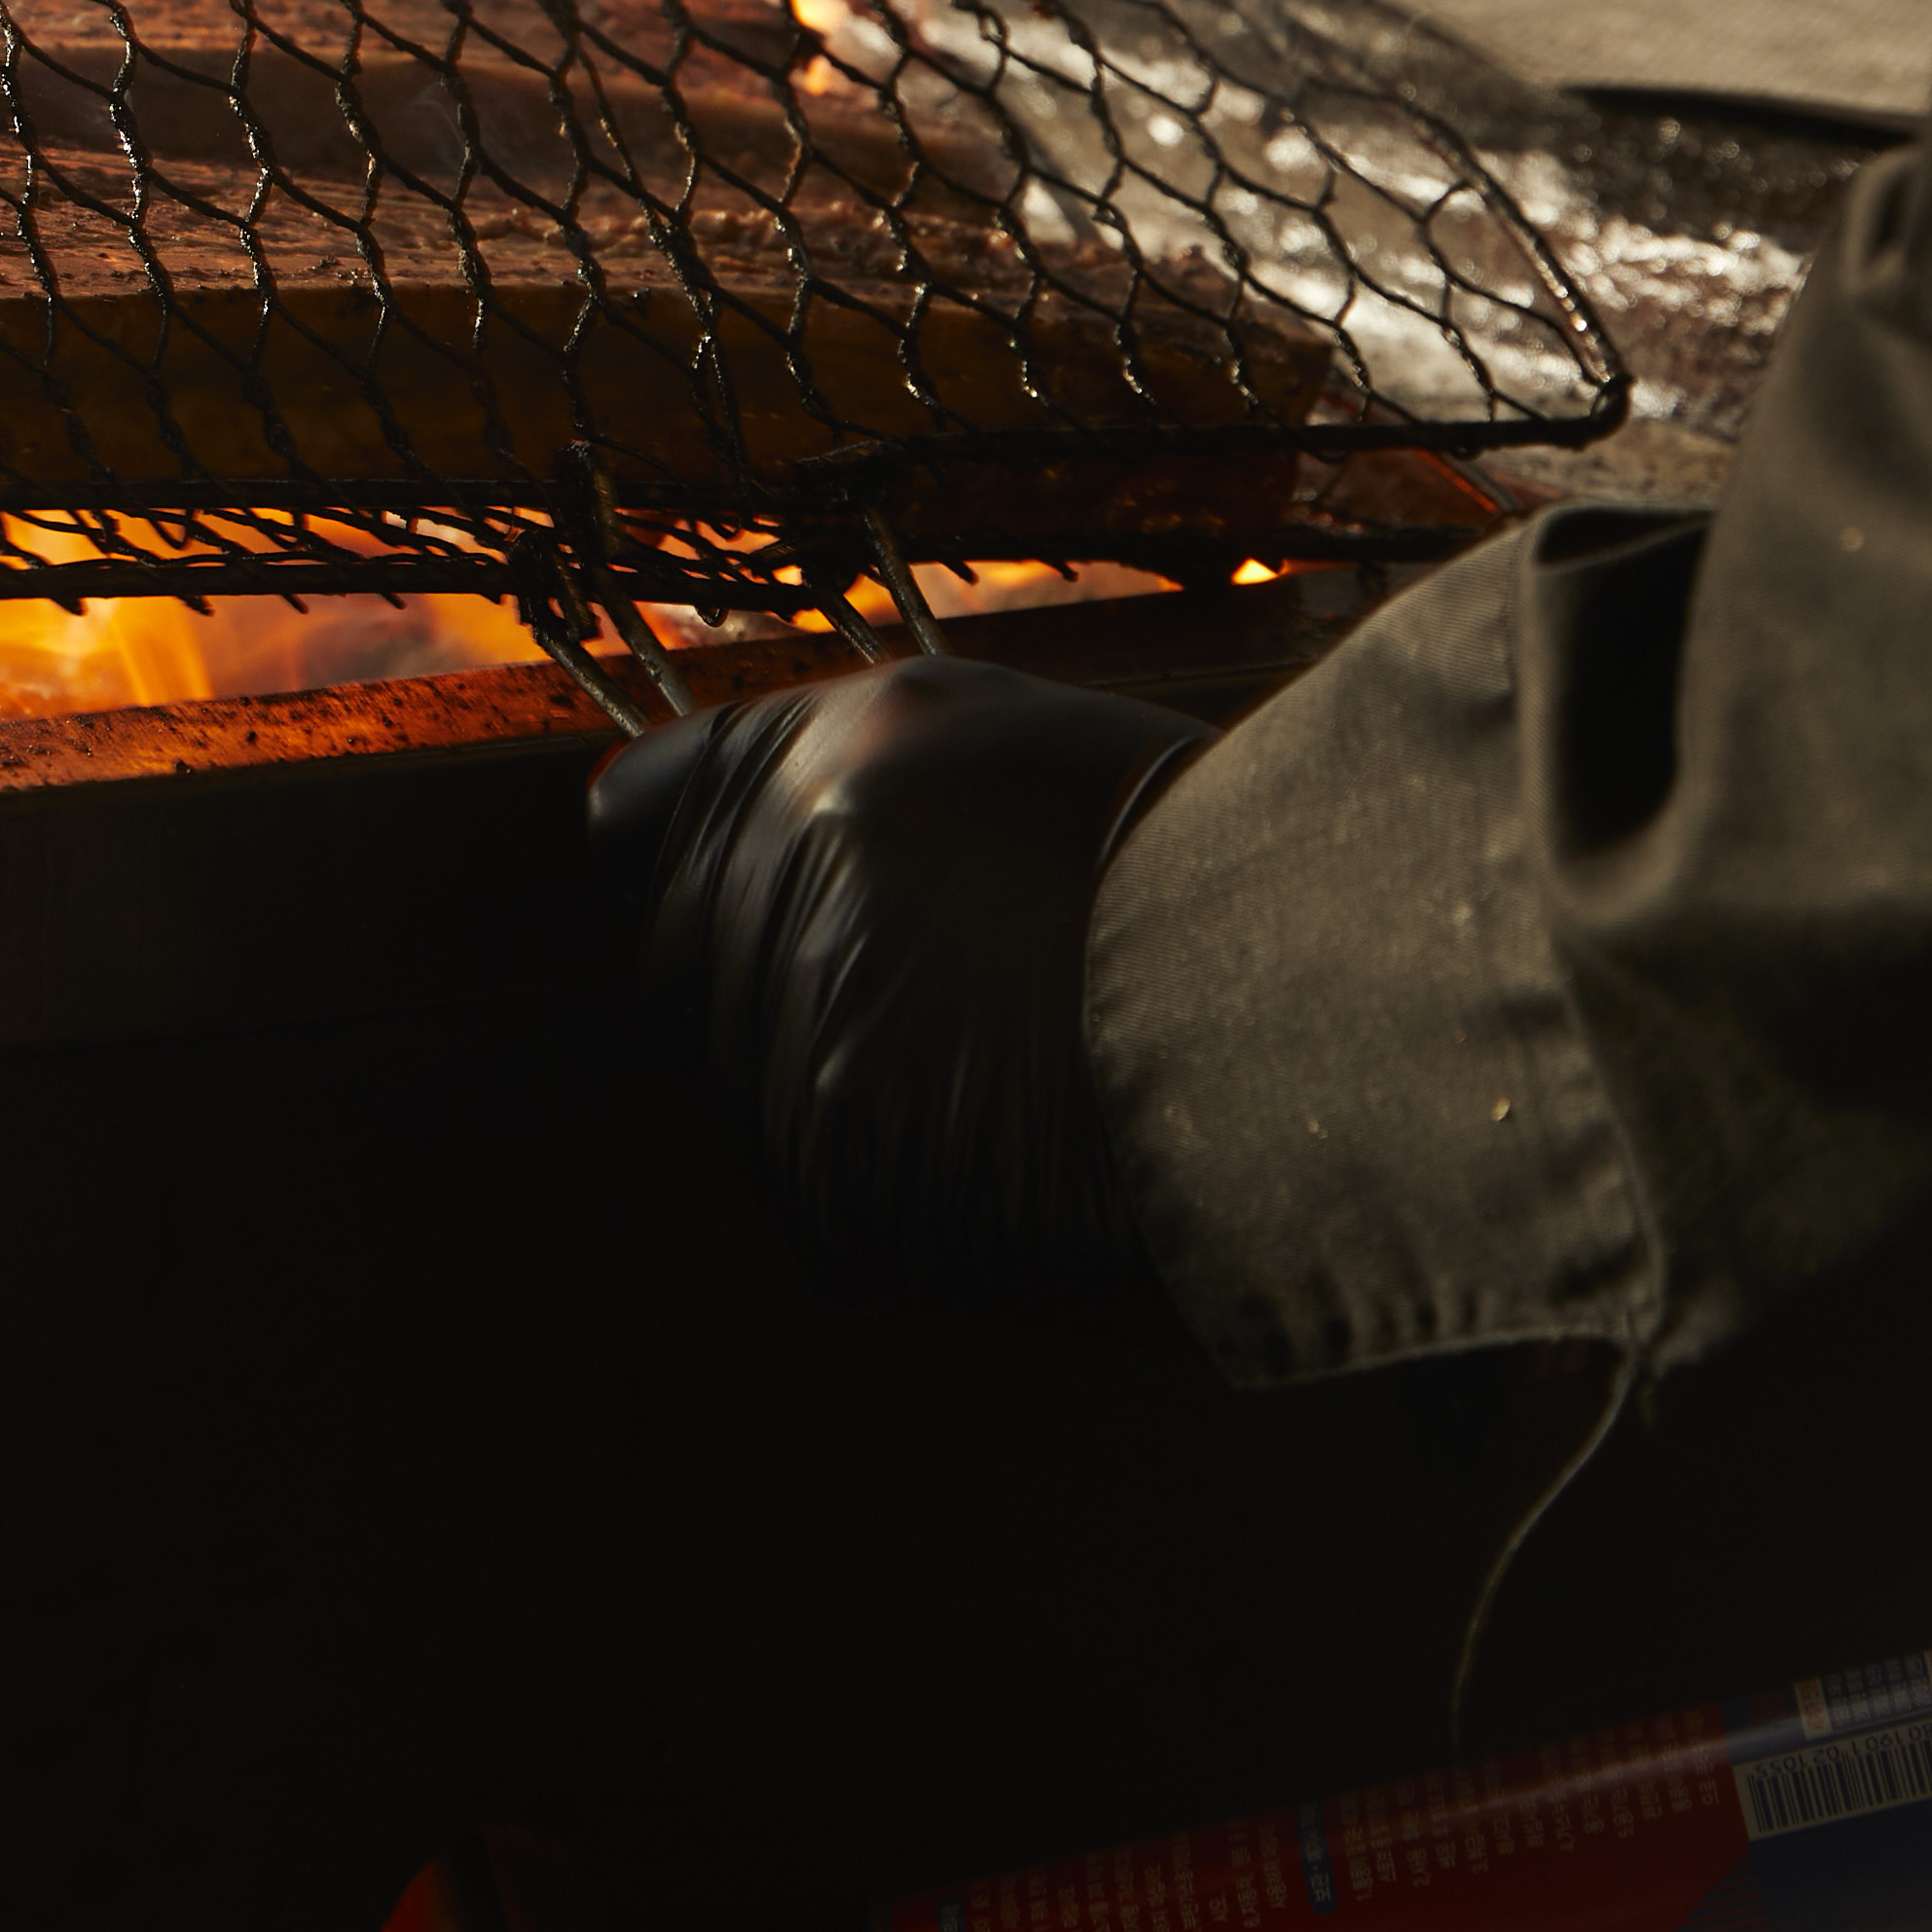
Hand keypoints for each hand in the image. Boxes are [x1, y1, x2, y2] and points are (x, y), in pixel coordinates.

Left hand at [586, 654, 1211, 1293]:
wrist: (1314, 1025)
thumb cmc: (1184, 872)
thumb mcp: (997, 739)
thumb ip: (814, 768)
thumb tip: (618, 815)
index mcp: (819, 754)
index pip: (646, 812)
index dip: (703, 855)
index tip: (753, 886)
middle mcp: (779, 882)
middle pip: (681, 964)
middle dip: (765, 979)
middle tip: (933, 998)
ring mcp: (796, 1037)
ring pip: (749, 1088)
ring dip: (839, 1086)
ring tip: (1008, 1071)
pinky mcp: (839, 1182)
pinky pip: (816, 1193)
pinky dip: (890, 1184)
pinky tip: (1008, 1147)